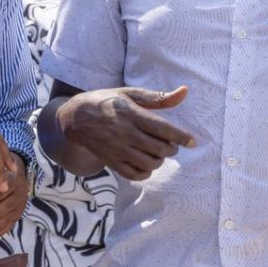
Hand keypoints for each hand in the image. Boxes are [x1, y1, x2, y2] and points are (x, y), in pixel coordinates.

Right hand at [58, 86, 194, 180]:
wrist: (75, 117)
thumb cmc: (107, 102)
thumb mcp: (130, 94)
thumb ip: (158, 97)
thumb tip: (185, 92)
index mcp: (130, 114)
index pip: (162, 129)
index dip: (181, 137)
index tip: (192, 141)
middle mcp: (124, 133)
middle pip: (159, 149)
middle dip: (172, 149)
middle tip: (171, 144)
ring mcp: (116, 149)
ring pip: (149, 163)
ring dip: (160, 160)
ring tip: (157, 152)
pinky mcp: (110, 161)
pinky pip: (135, 174)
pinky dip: (146, 172)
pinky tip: (146, 162)